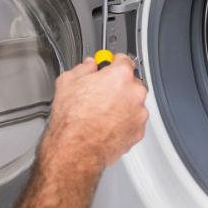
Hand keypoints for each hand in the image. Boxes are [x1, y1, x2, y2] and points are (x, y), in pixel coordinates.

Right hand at [44, 55, 147, 173]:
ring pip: (133, 103)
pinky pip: (133, 121)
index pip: (124, 59)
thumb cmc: (72, 118)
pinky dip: (124, 121)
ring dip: (122, 104)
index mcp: (120, 75)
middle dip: (118, 85)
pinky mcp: (138, 132)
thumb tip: (88, 65)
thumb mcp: (68, 81)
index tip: (108, 66)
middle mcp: (134, 93)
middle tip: (100, 92)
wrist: (75, 148)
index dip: (112, 62)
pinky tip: (106, 124)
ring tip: (101, 111)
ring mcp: (138, 114)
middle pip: (131, 82)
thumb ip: (83, 68)